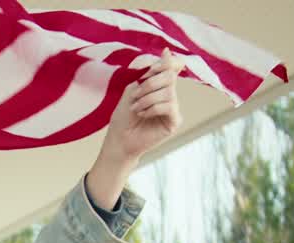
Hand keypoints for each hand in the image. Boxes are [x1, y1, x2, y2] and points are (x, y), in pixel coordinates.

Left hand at [101, 48, 185, 165]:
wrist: (119, 139)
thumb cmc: (123, 116)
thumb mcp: (132, 88)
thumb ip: (149, 72)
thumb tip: (167, 52)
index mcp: (160, 86)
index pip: (171, 67)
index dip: (166, 63)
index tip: (154, 65)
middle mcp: (169, 95)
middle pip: (170, 77)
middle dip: (149, 84)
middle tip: (134, 95)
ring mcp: (173, 108)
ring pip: (168, 92)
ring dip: (147, 98)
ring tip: (135, 108)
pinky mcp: (174, 121)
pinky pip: (169, 106)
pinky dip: (153, 108)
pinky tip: (143, 114)